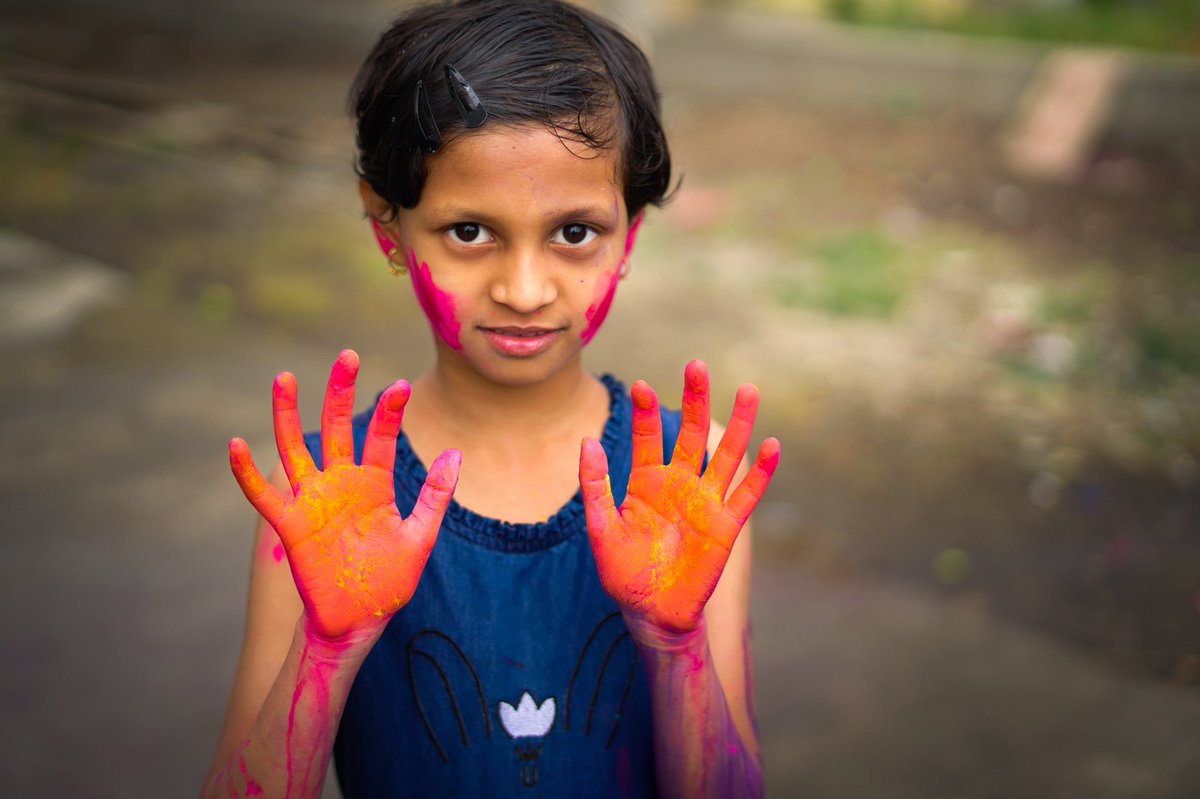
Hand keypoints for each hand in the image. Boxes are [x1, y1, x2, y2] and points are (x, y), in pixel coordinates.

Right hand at [229, 349, 459, 640]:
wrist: (359, 620)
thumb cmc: (389, 581)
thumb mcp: (420, 537)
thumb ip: (435, 496)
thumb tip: (455, 452)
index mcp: (374, 484)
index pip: (379, 437)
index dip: (388, 412)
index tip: (399, 386)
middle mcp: (341, 484)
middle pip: (337, 428)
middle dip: (340, 392)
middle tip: (347, 356)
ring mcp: (314, 501)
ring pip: (296, 448)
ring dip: (288, 414)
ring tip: (285, 377)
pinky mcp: (291, 525)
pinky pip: (264, 495)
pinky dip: (247, 472)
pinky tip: (238, 445)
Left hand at [579, 361, 779, 634]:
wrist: (652, 614)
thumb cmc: (624, 573)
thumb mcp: (602, 529)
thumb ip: (597, 486)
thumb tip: (587, 441)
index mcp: (647, 482)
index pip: (648, 437)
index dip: (647, 412)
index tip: (641, 385)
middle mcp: (679, 484)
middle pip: (691, 433)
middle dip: (694, 400)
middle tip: (696, 365)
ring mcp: (705, 502)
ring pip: (725, 454)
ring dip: (738, 424)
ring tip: (749, 390)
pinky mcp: (725, 526)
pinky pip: (747, 494)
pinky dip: (761, 471)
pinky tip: (771, 444)